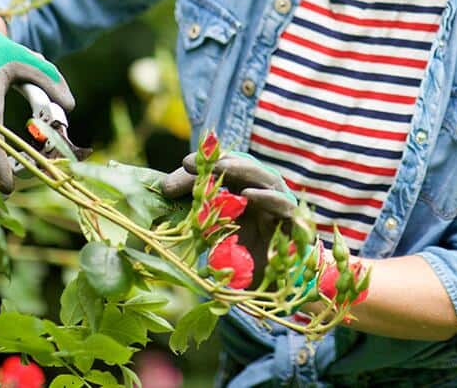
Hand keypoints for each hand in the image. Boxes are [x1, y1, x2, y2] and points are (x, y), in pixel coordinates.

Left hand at [160, 149, 306, 288]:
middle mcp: (264, 197)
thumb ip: (192, 210)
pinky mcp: (294, 225)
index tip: (186, 163)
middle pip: (248, 169)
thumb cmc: (238, 260)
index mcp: (245, 194)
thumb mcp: (210, 233)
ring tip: (222, 167)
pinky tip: (249, 195)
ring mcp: (280, 209)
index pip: (229, 170)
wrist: (267, 293)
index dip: (209, 164)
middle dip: (224, 162)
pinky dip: (268, 197)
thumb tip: (162, 188)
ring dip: (245, 171)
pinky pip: (284, 206)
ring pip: (267, 180)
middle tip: (199, 163)